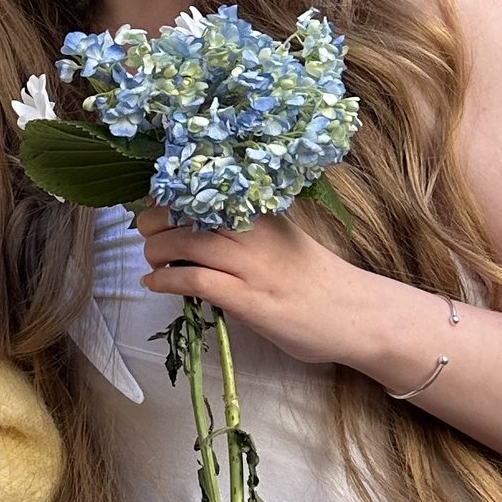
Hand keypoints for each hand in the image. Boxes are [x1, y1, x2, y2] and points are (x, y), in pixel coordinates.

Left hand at [135, 207, 415, 380]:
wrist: (356, 313)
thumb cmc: (317, 279)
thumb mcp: (282, 239)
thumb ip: (248, 230)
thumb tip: (200, 229)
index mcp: (262, 212)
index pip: (205, 188)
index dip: (169, 194)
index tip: (154, 203)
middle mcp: (254, 231)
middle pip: (186, 211)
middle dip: (153, 222)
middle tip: (146, 234)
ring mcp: (251, 264)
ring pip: (184, 241)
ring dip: (155, 250)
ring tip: (151, 260)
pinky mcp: (248, 298)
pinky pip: (195, 280)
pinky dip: (166, 280)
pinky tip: (154, 283)